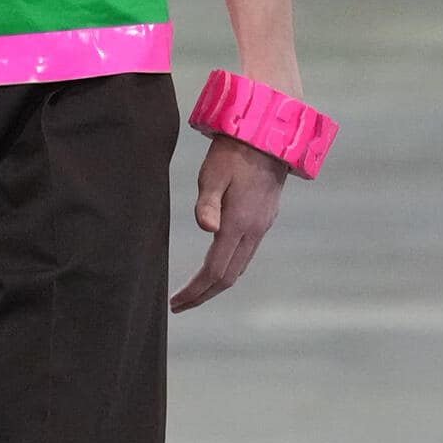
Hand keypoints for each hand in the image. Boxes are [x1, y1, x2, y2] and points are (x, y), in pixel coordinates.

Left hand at [170, 133, 287, 312]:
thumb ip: (208, 202)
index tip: (175, 303)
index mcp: (239, 224)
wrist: (267, 137)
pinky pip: (245, 255)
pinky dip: (227, 269)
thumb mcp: (214, 173)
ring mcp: (262, 227)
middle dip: (203, 295)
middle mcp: (254, 231)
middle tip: (179, 305)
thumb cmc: (233, 152)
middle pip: (228, 278)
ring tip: (194, 292)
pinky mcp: (264, 220)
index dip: (194, 291)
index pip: (215, 271)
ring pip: (239, 268)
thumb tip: (207, 229)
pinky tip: (216, 267)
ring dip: (216, 285)